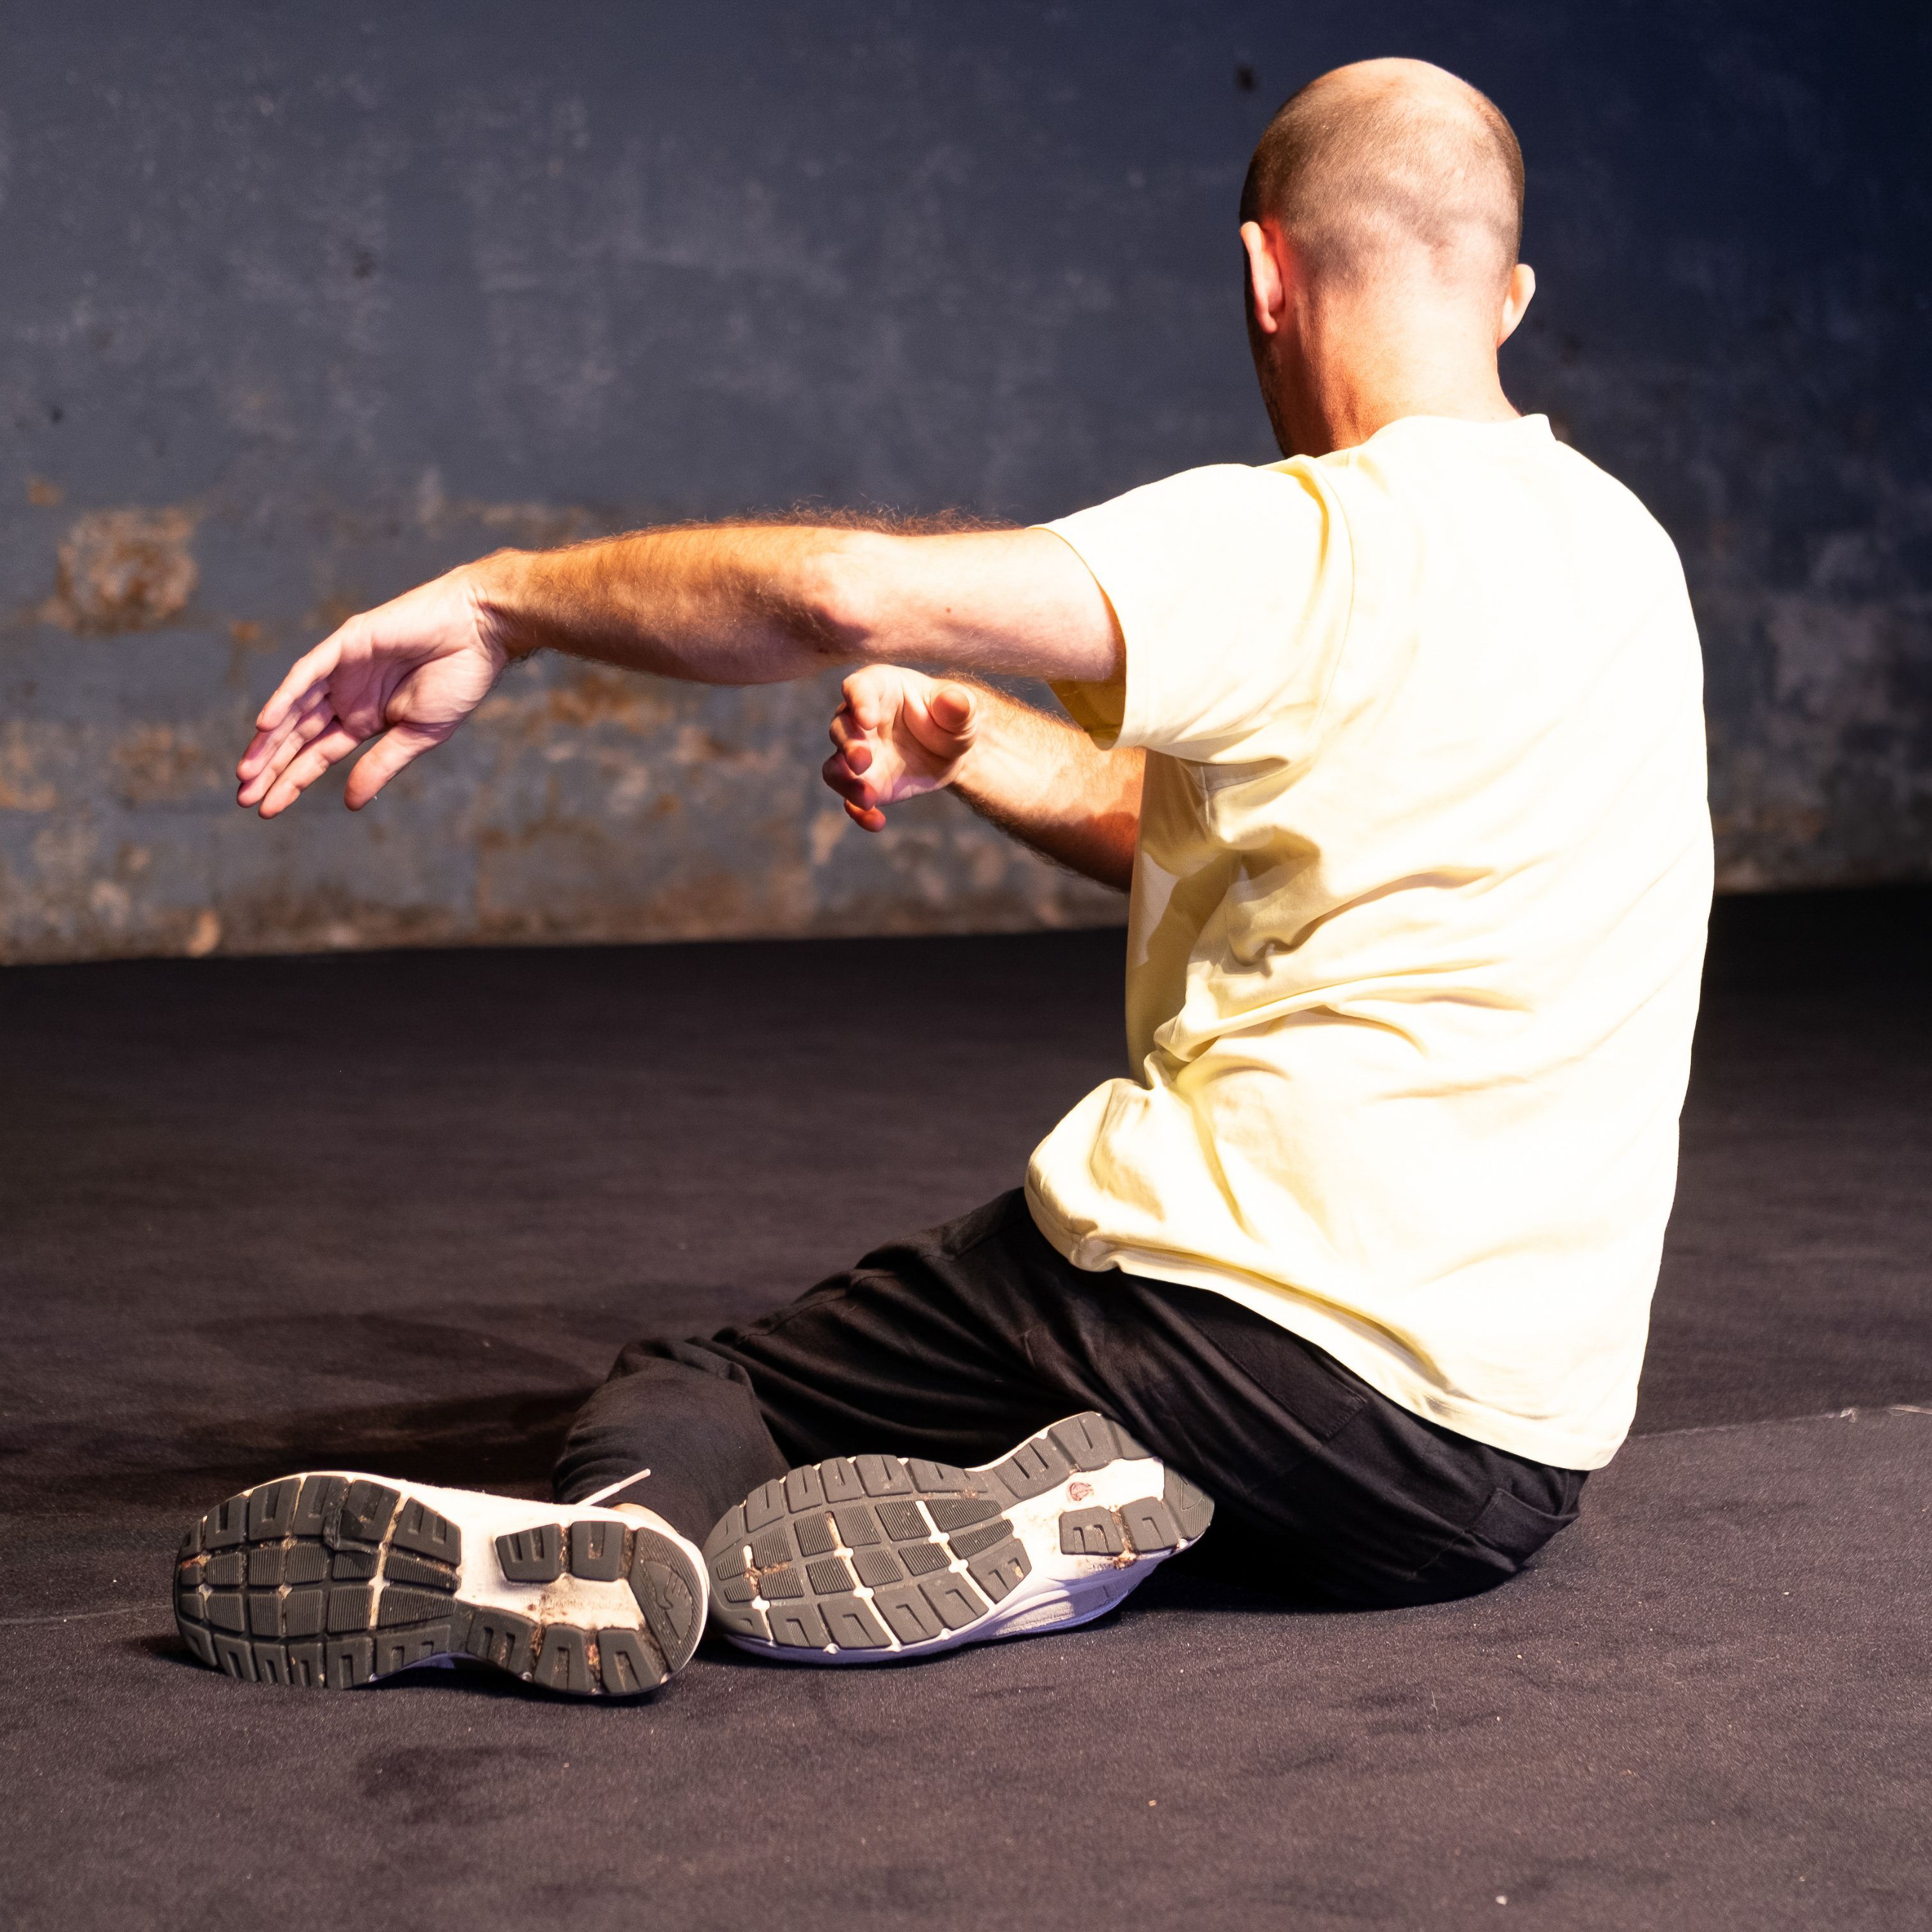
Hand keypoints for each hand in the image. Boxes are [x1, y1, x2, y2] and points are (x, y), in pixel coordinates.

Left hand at [236, 567, 510, 816]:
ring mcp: (342, 670)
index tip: (266, 809)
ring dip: (268, 739)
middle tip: (242, 797)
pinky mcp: (345, 644)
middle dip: (270, 766)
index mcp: (365, 720)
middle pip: (297, 736)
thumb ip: (380, 766)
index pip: (318, 755)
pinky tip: (265, 724)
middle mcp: (346, 696)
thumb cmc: (458, 681)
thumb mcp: (418, 736)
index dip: (291, 781)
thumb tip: (349, 802)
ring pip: (294, 709)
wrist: (479, 633)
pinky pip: (307, 674)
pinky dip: (285, 697)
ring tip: (246, 772)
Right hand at [822, 666, 978, 830]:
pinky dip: (859, 812)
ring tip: (868, 798)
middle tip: (862, 762)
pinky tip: (876, 822)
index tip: (868, 720)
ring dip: (845, 782)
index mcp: (879, 689)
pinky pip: (851, 799)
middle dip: (848, 746)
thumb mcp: (962, 710)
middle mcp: (858, 721)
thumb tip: (954, 701)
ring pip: (835, 766)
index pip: (858, 688)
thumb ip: (957, 705)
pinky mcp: (865, 783)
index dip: (858, 702)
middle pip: (840, 729)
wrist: (950, 750)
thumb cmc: (950, 718)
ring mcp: (859, 754)